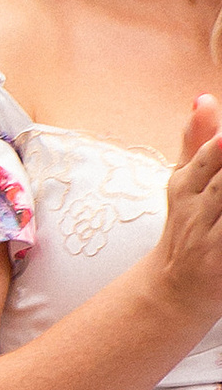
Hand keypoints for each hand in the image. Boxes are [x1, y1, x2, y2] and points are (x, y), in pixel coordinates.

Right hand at [154, 94, 221, 335]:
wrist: (172, 292)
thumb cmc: (187, 228)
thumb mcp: (183, 183)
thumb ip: (195, 140)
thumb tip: (204, 97)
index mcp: (184, 188)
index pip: (205, 161)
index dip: (220, 147)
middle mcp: (194, 216)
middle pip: (221, 189)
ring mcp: (209, 246)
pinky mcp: (221, 269)